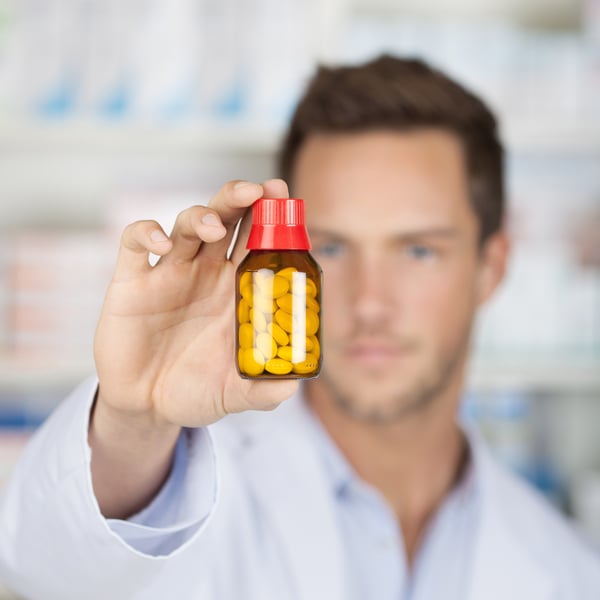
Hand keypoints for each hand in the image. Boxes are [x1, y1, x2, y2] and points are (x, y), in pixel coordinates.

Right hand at [93, 179, 297, 430]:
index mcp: (237, 288)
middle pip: (228, 219)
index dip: (273, 218)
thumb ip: (263, 391)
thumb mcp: (234, 393)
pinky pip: (135, 242)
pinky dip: (146, 233)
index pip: (259, 241)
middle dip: (242, 198)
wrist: (147, 405)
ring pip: (187, 223)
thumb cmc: (197, 390)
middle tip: (259, 190)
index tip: (287, 199)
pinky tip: (162, 243)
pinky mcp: (133, 281)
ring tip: (213, 227)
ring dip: (202, 215)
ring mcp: (170, 272)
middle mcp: (207, 272)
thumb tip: (291, 385)